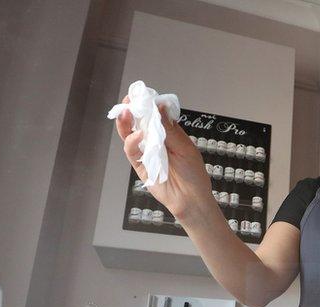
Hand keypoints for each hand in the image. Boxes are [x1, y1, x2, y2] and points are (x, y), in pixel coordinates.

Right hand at [115, 96, 212, 220]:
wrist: (191, 199)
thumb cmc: (193, 173)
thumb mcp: (185, 148)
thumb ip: (170, 129)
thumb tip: (160, 106)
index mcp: (169, 132)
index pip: (155, 114)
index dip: (148, 104)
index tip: (143, 94)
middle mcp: (155, 140)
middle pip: (139, 121)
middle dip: (132, 109)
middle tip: (129, 100)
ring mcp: (145, 151)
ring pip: (130, 134)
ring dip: (126, 122)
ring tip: (126, 112)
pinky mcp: (139, 164)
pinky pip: (131, 150)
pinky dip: (132, 141)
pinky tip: (139, 134)